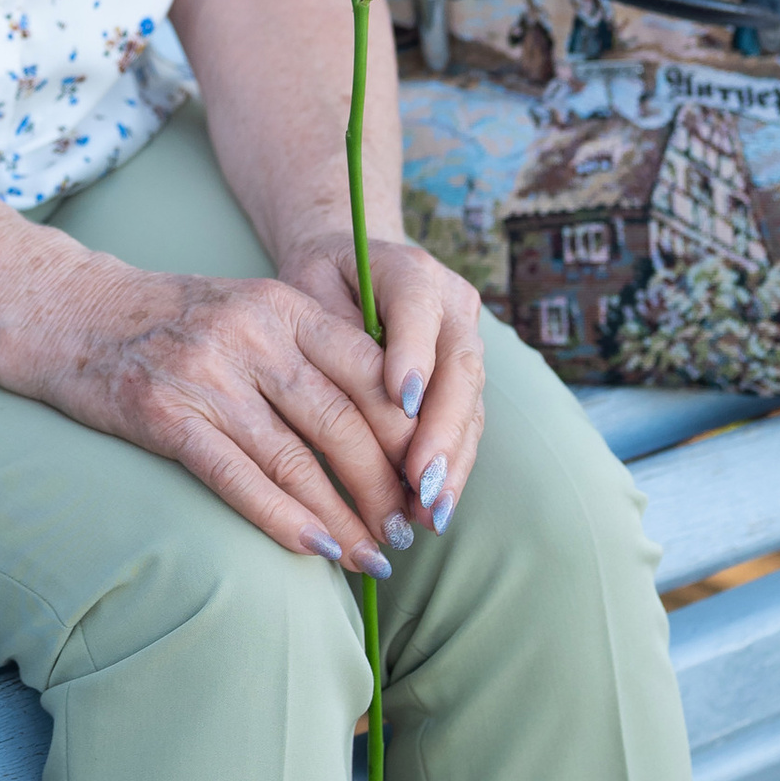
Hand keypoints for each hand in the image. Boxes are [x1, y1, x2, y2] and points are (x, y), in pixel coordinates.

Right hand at [0, 247, 426, 575]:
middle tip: (407, 529)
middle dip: (384, 487)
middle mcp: (250, 334)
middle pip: (342, 423)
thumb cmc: (170, 320)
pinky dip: (284, 521)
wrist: (70, 311)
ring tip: (375, 558)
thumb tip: (391, 423)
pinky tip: (317, 552)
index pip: (369, 372)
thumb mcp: (248, 311)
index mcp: (281, 304)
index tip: (428, 477)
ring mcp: (206, 375)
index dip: (409, 434)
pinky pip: (238, 479)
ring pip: (297, 461)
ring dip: (344, 519)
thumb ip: (310, 352)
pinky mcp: (164, 415)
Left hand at [282, 230, 485, 538]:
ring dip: (452, 461)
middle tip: (419, 482)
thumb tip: (348, 390)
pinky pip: (467, 425)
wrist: (349, 268)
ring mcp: (466, 341)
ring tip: (428, 511)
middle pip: (459, 367)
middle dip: (441, 431)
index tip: (402, 403)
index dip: (413, 355)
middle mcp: (451, 303)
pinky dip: (450, 467)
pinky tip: (431, 508)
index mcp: (409, 270)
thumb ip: (330, 333)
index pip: (417, 309)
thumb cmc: (318, 282)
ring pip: (471, 404)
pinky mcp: (468, 376)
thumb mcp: (308, 291)